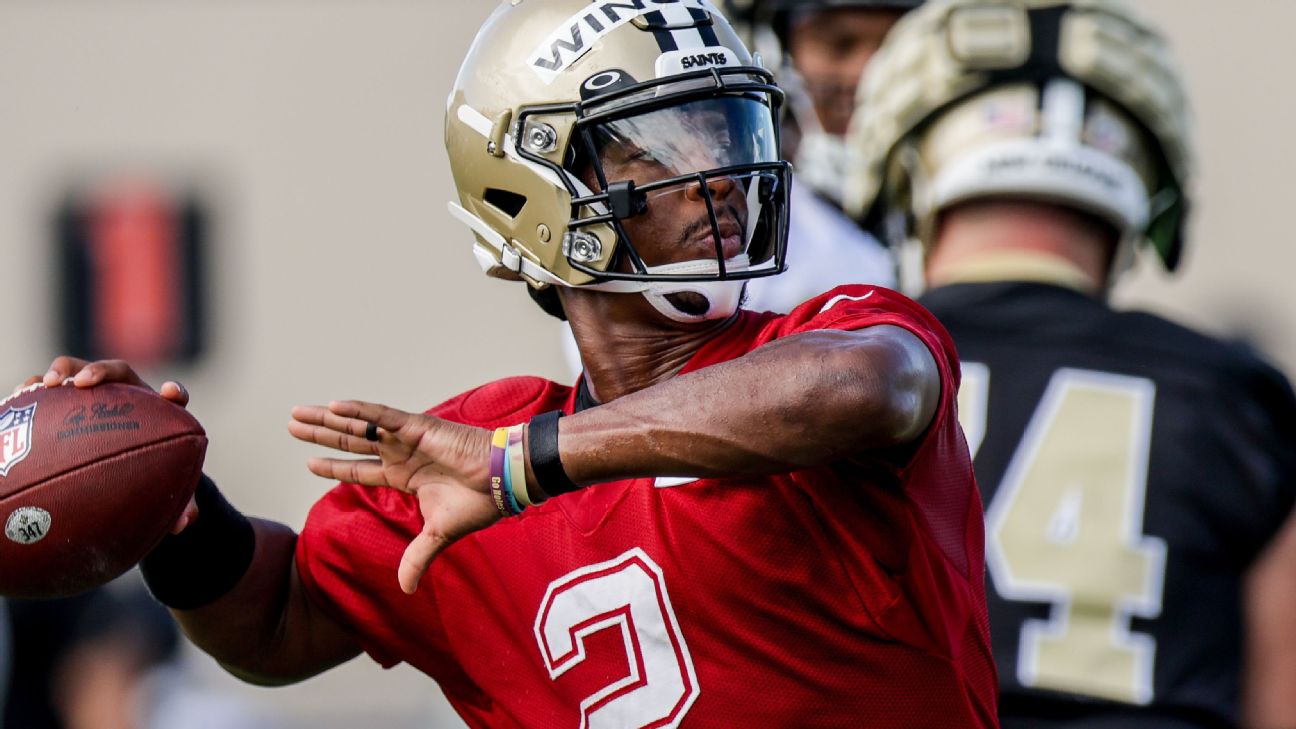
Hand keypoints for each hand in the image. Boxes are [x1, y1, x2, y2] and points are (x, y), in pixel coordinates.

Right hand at [18, 356, 199, 533]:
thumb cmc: (149, 473)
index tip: (170, 393)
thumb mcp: (166, 488)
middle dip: (101, 372)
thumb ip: (180, 504)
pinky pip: (52, 389)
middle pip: (119, 372)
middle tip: (81, 384)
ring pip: (80, 371)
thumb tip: (182, 524)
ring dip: (63, 372)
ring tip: (44, 385)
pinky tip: (19, 398)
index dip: (175, 393)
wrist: (126, 465)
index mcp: (160, 412)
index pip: (174, 396)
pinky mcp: (71, 401)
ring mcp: (98, 395)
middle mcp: (129, 396)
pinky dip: (36, 388)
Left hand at [288, 400, 497, 593]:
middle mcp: (401, 454)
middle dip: (320, 435)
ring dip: (327, 420)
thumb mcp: (439, 534)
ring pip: (358, 426)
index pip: (360, 470)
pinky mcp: (416, 427)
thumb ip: (418, 556)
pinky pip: (381, 416)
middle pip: (351, 442)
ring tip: (299, 413)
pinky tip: (332, 407)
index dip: (334, 466)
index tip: (309, 462)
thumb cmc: (480, 502)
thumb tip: (406, 589)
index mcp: (405, 477)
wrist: (505, 480)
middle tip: (292, 424)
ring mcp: (406, 439)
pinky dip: (357, 411)